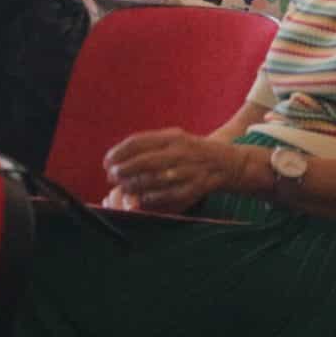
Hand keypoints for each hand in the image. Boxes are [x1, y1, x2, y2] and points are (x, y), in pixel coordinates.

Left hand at [104, 128, 251, 214]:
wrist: (228, 163)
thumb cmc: (192, 151)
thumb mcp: (174, 139)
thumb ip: (149, 145)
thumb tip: (118, 158)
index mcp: (173, 137)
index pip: (137, 142)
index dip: (117, 153)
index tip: (107, 162)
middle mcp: (180, 153)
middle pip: (142, 162)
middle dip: (122, 171)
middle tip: (113, 176)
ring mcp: (187, 171)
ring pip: (151, 181)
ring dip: (132, 186)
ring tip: (125, 188)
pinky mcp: (193, 189)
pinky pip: (165, 196)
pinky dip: (149, 199)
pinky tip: (142, 198)